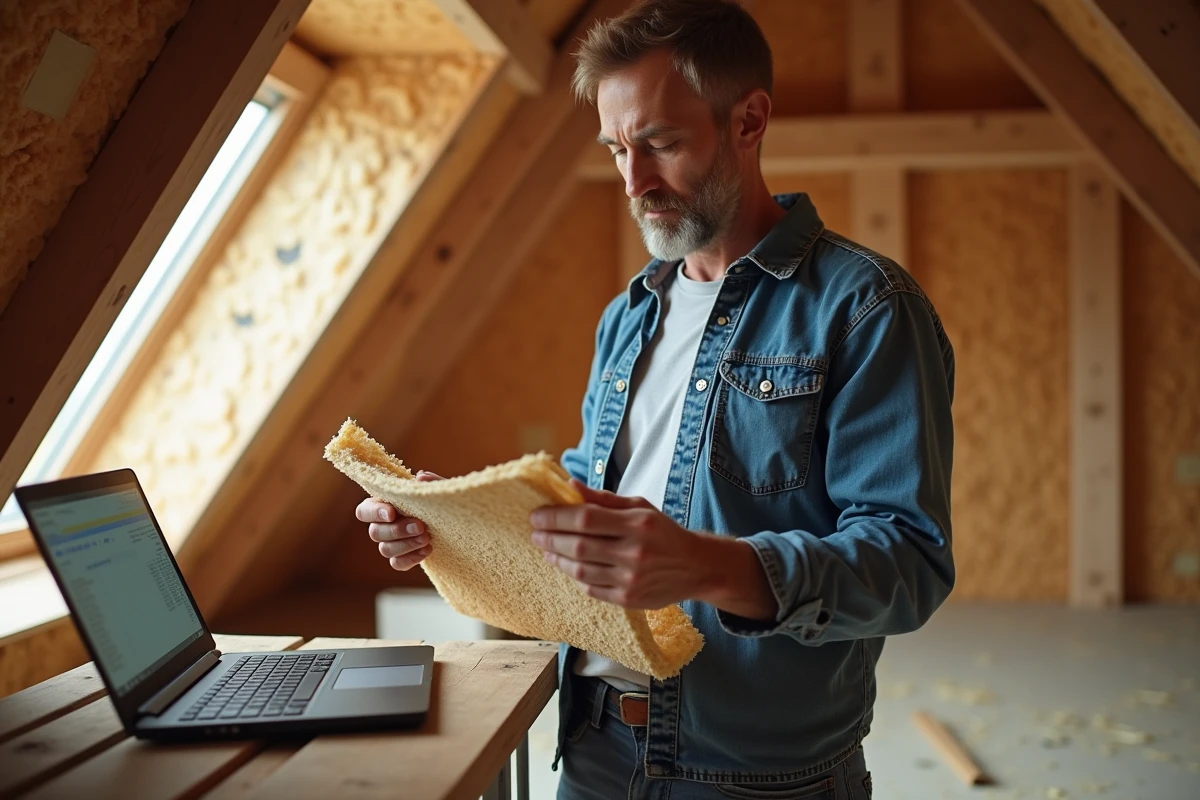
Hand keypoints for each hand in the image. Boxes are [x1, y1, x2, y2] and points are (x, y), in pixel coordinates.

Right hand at [355, 470, 442, 570]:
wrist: (457, 523)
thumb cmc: (442, 501)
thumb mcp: (441, 489)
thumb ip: (433, 482)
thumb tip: (421, 477)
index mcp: (385, 504)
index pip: (365, 510)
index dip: (374, 512)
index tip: (392, 513)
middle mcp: (383, 524)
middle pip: (375, 533)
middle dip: (397, 530)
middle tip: (421, 526)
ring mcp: (391, 543)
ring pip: (385, 549)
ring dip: (406, 544)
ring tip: (427, 538)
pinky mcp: (402, 558)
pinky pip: (398, 563)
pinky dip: (412, 558)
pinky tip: (428, 550)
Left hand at [528, 479, 721, 608]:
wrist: (695, 567)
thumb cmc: (663, 532)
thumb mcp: (639, 506)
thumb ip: (603, 498)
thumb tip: (570, 486)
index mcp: (636, 524)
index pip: (585, 518)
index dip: (555, 517)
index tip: (536, 516)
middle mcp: (634, 552)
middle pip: (577, 546)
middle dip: (549, 539)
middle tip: (535, 533)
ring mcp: (630, 579)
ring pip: (580, 571)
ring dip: (557, 559)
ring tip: (547, 550)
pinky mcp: (628, 600)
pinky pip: (591, 589)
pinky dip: (576, 577)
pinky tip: (569, 566)